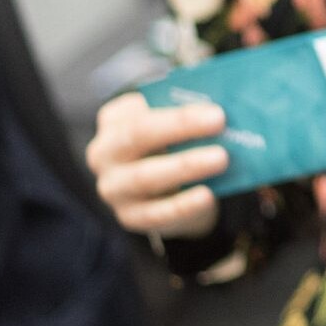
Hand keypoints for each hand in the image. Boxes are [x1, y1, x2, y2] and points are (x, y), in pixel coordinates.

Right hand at [86, 91, 228, 236]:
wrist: (161, 187)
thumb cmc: (170, 142)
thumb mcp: (172, 122)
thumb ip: (187, 112)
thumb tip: (220, 108)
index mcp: (114, 120)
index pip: (141, 111)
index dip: (178, 114)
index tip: (216, 112)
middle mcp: (104, 154)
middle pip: (137, 137)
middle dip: (180, 128)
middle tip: (220, 124)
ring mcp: (113, 188)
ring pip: (145, 177)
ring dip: (185, 166)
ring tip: (221, 158)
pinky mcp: (129, 217)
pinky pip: (155, 214)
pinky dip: (182, 205)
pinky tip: (207, 195)